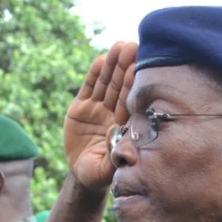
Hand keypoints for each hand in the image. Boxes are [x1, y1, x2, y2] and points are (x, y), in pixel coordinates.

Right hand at [64, 41, 136, 191]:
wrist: (83, 173)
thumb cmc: (99, 174)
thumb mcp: (106, 170)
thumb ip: (113, 154)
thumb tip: (118, 137)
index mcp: (124, 126)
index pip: (129, 102)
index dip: (132, 85)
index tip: (139, 68)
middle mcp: (113, 113)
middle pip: (120, 87)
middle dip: (125, 67)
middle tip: (133, 47)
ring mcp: (98, 108)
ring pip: (106, 83)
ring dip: (112, 65)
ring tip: (119, 46)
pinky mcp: (82, 106)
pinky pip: (89, 87)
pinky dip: (95, 74)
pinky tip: (102, 59)